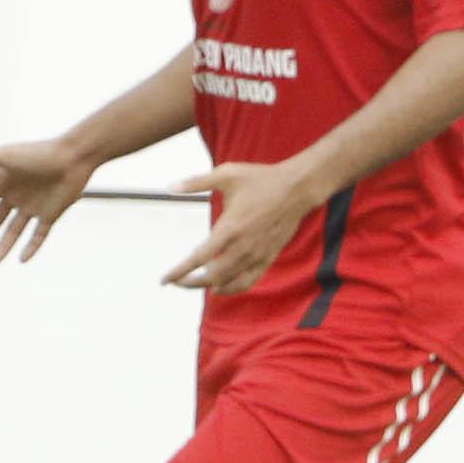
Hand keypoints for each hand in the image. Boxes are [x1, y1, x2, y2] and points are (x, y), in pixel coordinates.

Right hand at [0, 140, 96, 264]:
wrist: (74, 157)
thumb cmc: (38, 153)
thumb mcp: (5, 156)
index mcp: (1, 181)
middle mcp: (15, 196)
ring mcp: (33, 206)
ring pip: (14, 231)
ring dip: (3, 247)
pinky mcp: (51, 214)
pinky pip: (38, 235)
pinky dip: (31, 247)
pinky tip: (21, 259)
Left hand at [165, 163, 319, 293]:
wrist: (298, 188)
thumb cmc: (261, 179)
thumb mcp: (226, 174)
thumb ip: (197, 182)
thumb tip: (170, 186)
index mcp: (230, 228)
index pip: (198, 259)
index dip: (179, 272)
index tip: (164, 280)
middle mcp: (243, 246)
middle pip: (211, 277)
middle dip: (190, 282)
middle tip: (177, 280)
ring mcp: (257, 254)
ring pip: (229, 282)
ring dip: (209, 286)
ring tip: (194, 283)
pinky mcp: (269, 257)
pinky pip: (248, 281)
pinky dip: (232, 288)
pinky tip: (220, 287)